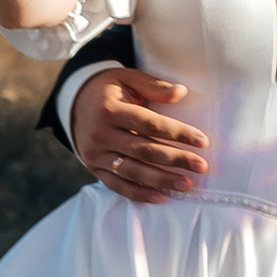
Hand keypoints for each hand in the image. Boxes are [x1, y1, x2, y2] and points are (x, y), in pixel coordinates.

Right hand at [72, 66, 210, 200]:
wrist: (74, 103)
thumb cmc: (108, 89)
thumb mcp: (128, 78)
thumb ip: (154, 86)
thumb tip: (181, 92)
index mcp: (110, 110)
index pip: (150, 124)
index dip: (177, 133)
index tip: (202, 141)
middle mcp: (101, 134)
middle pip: (144, 150)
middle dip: (175, 160)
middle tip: (201, 166)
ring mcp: (95, 155)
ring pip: (132, 171)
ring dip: (161, 180)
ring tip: (186, 184)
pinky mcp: (94, 169)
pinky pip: (117, 185)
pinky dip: (139, 194)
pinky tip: (160, 197)